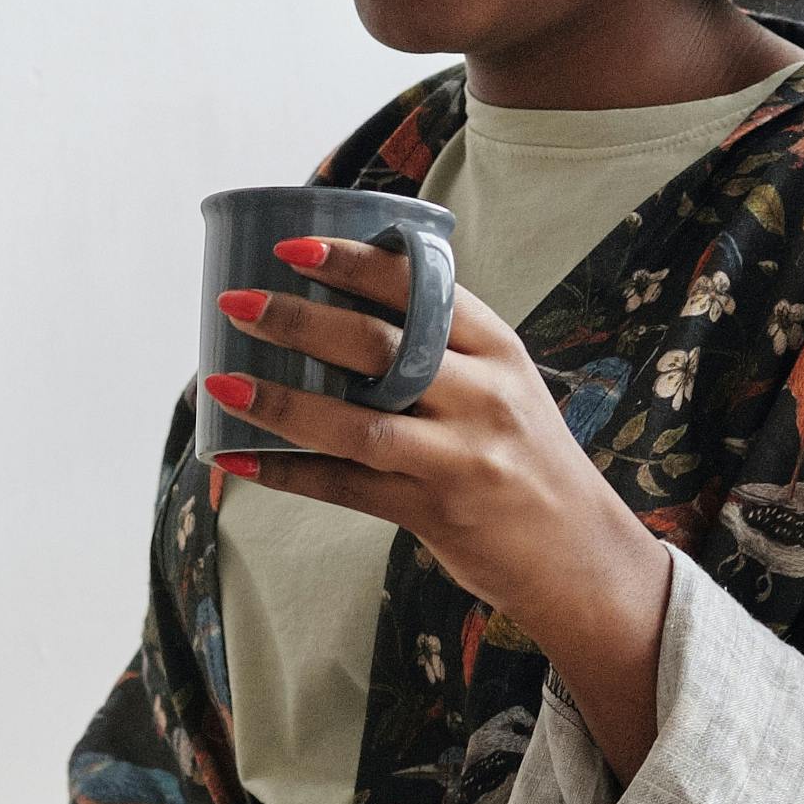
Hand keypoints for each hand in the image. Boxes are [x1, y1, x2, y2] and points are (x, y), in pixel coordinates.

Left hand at [210, 235, 674, 768]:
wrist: (583, 556)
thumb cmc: (527, 457)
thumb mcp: (506, 384)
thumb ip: (443, 347)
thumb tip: (344, 304)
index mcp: (499, 348)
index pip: (423, 288)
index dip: (354, 264)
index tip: (294, 246)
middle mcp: (483, 396)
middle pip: (381, 348)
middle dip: (300, 321)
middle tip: (236, 302)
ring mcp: (460, 457)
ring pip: (357, 423)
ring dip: (281, 403)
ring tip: (221, 382)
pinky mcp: (436, 511)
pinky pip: (347, 488)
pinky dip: (288, 473)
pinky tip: (239, 458)